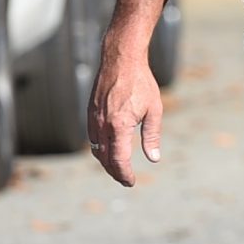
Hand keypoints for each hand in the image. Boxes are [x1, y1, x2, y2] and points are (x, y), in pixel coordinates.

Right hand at [88, 42, 163, 187]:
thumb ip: (152, 136)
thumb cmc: (141, 83)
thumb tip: (154, 158)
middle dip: (115, 172)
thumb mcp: (154, 110)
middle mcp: (102, 124)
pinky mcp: (90, 113)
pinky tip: (108, 151)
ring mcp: (93, 119)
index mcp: (118, 125)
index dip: (124, 174)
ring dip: (106, 162)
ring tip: (118, 170)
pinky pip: (92, 138)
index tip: (131, 182)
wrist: (120, 60)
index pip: (119, 159)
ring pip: (96, 149)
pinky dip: (99, 149)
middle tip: (126, 180)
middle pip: (105, 158)